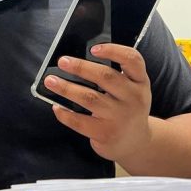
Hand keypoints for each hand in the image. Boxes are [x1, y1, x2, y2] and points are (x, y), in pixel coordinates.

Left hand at [44, 43, 152, 161]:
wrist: (136, 142)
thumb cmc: (126, 108)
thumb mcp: (130, 89)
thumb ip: (113, 75)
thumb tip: (75, 62)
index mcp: (140, 81)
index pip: (133, 60)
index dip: (113, 50)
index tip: (93, 48)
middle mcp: (134, 98)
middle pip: (106, 77)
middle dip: (80, 67)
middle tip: (62, 61)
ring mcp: (120, 117)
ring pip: (89, 98)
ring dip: (66, 88)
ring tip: (50, 81)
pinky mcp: (106, 133)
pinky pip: (80, 121)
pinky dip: (65, 113)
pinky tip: (57, 106)